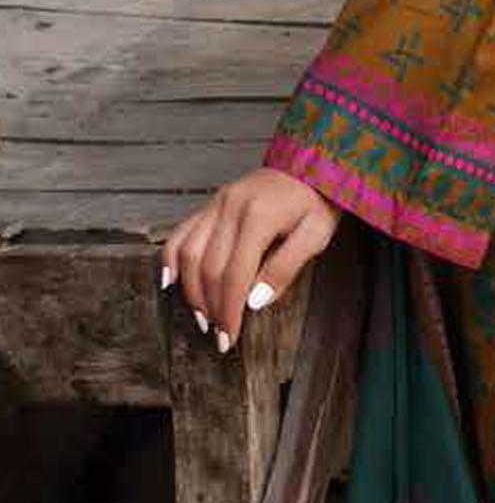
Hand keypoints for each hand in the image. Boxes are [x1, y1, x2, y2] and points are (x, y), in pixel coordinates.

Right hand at [160, 168, 342, 352]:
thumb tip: (254, 302)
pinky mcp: (211, 202)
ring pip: (188, 252)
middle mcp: (231, 207)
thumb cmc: (316, 202)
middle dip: (211, 307)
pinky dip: (172, 259)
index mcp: (259, 216)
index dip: (230, 310)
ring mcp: (217, 203)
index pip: (235, 274)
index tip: (229, 337)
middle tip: (218, 334)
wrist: (311, 165)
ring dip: (191, 290)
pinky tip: (170, 282)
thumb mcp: (315, 236)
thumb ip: (285, 268)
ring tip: (202, 316)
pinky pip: (181, 232)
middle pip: (209, 268)